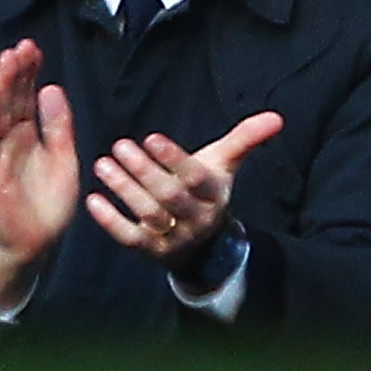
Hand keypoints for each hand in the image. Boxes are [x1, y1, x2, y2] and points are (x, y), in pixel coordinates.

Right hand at [0, 40, 80, 310]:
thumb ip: (59, 126)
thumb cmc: (48, 204)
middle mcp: (12, 140)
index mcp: (31, 135)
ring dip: (1, 85)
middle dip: (16, 73)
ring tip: (5, 59)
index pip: (28, 97)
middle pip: (13, 100)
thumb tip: (53, 87)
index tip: (34, 49)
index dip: (31, 73)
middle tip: (22, 46)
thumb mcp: (64, 158)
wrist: (34, 243)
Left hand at [89, 115, 284, 268]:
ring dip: (124, 190)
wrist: (203, 244)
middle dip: (144, 171)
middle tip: (120, 145)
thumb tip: (276, 118)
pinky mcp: (153, 252)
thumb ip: (245, 139)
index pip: (195, 177)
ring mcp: (175, 238)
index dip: (174, 158)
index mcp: (214, 195)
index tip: (152, 137)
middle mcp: (197, 219)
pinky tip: (94, 200)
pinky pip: (130, 238)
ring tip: (103, 165)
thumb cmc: (206, 191)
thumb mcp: (224, 165)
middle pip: (170, 197)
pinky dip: (110, 221)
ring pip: (149, 215)